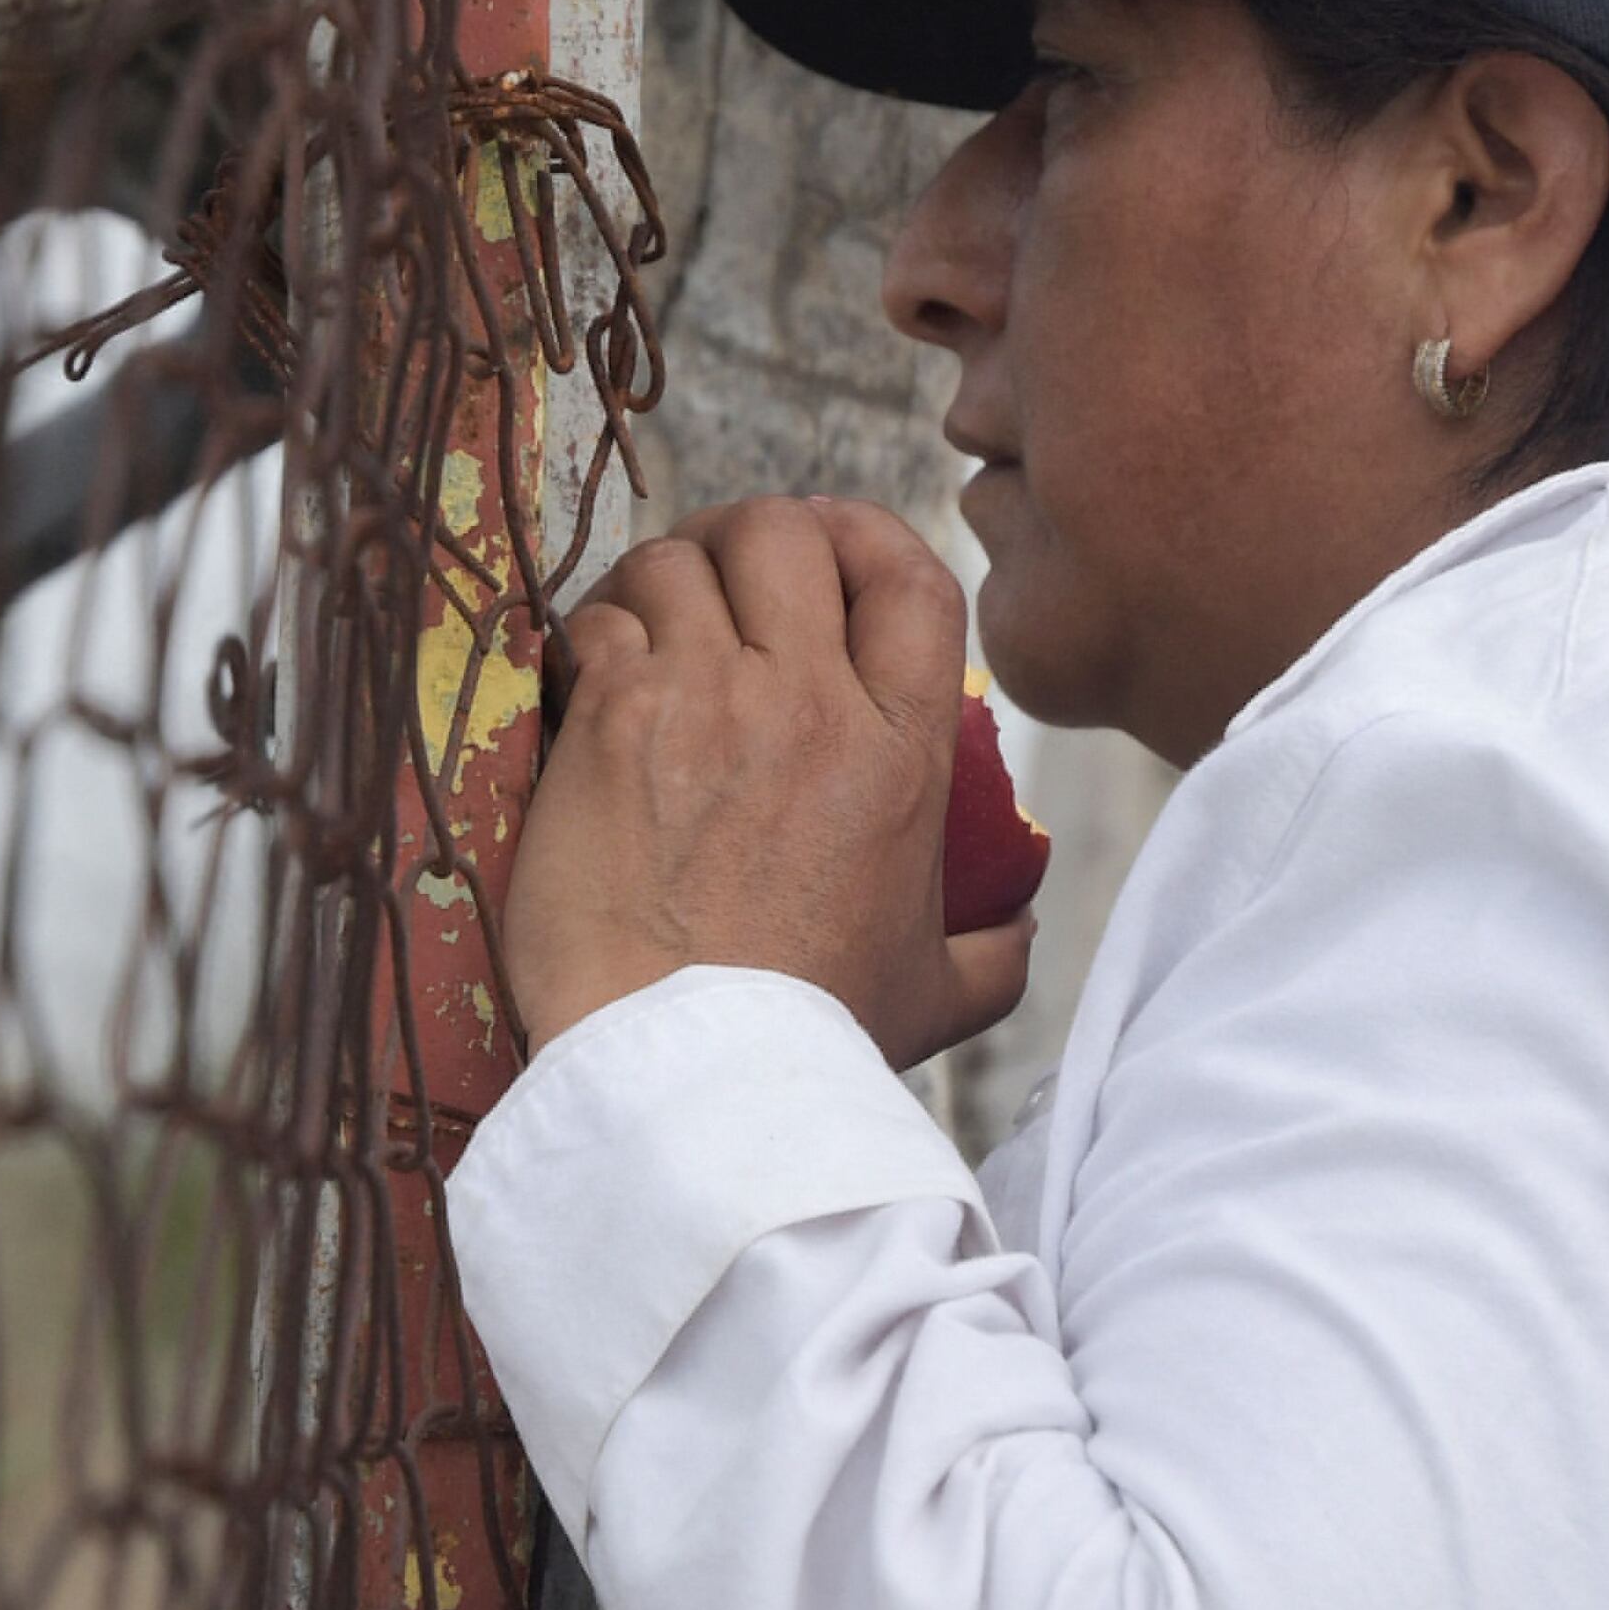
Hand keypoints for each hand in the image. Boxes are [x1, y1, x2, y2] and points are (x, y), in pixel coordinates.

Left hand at [505, 495, 1038, 1069]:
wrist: (692, 1077)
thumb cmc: (808, 1043)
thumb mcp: (938, 996)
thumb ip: (992, 952)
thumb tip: (1018, 924)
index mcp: (904, 751)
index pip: (912, 576)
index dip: (868, 537)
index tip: (833, 554)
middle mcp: (814, 704)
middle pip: (786, 532)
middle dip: (751, 535)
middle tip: (721, 578)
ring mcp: (709, 702)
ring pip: (679, 561)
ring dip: (660, 581)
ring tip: (646, 625)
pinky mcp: (615, 723)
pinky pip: (600, 621)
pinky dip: (592, 633)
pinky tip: (589, 679)